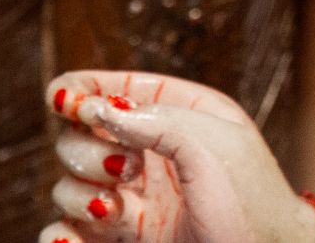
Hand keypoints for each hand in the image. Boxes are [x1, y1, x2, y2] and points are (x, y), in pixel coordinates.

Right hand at [40, 71, 314, 242]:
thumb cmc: (253, 204)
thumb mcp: (215, 147)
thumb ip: (158, 121)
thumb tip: (101, 108)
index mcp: (182, 113)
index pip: (117, 86)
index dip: (83, 90)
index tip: (63, 102)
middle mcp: (154, 151)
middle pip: (82, 134)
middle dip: (87, 150)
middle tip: (125, 171)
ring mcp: (136, 196)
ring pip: (71, 183)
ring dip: (80, 195)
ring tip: (117, 211)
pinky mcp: (126, 236)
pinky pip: (69, 229)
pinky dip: (61, 234)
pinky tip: (75, 237)